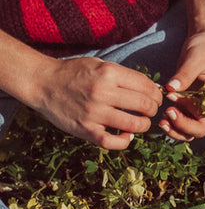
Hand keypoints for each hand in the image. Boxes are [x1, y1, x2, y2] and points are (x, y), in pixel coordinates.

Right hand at [34, 57, 162, 149]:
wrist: (43, 83)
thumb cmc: (74, 73)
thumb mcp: (99, 65)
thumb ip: (123, 76)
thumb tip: (151, 88)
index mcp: (108, 73)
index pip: (146, 86)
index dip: (156, 94)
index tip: (155, 98)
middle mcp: (102, 92)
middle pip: (145, 105)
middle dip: (153, 109)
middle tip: (150, 111)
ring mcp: (94, 113)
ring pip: (135, 125)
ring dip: (143, 125)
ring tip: (141, 123)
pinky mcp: (86, 130)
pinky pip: (114, 143)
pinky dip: (125, 141)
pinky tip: (126, 136)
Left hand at [160, 31, 204, 141]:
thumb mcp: (195, 58)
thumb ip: (184, 75)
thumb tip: (170, 88)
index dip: (187, 120)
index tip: (170, 108)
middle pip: (198, 130)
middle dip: (180, 128)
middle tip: (163, 120)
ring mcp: (204, 106)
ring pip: (191, 129)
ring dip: (176, 128)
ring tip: (161, 120)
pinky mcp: (193, 102)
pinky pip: (184, 118)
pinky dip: (173, 118)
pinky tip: (162, 111)